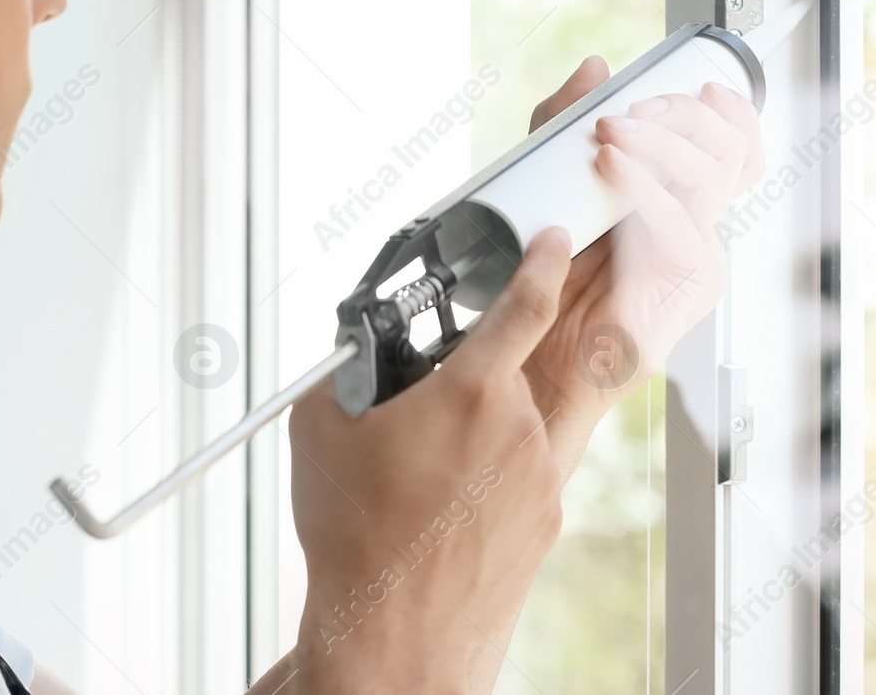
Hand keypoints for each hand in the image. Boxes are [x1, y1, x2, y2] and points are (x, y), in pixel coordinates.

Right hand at [286, 228, 572, 694]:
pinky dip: (489, 473)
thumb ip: (349, 369)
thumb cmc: (357, 539)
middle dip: (472, 378)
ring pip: (514, 423)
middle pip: (507, 372)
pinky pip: (522, 470)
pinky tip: (444, 503)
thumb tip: (355, 353)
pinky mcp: (547, 518)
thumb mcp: (322, 428)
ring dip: (477, 430)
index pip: (527, 302)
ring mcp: (542, 477)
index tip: (554, 239)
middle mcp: (521, 428)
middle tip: (427, 409)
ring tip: (423, 473)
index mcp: (472, 392)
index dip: (543, 261)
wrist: (393, 635)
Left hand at [521, 56, 762, 476]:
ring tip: (611, 133)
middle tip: (628, 110)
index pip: (736, 148)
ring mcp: (695, 260)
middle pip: (729, 153)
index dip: (732, 113)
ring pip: (711, 181)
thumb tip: (596, 67)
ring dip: (662, 144)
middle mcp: (696, 227)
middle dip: (682, 118)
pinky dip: (646, 189)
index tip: (698, 86)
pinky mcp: (682, 293)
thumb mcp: (549, 177)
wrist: (527, 354)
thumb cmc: (541, 274)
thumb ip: (567, 123)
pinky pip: (679, 230)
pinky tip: (614, 167)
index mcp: (676, 202)